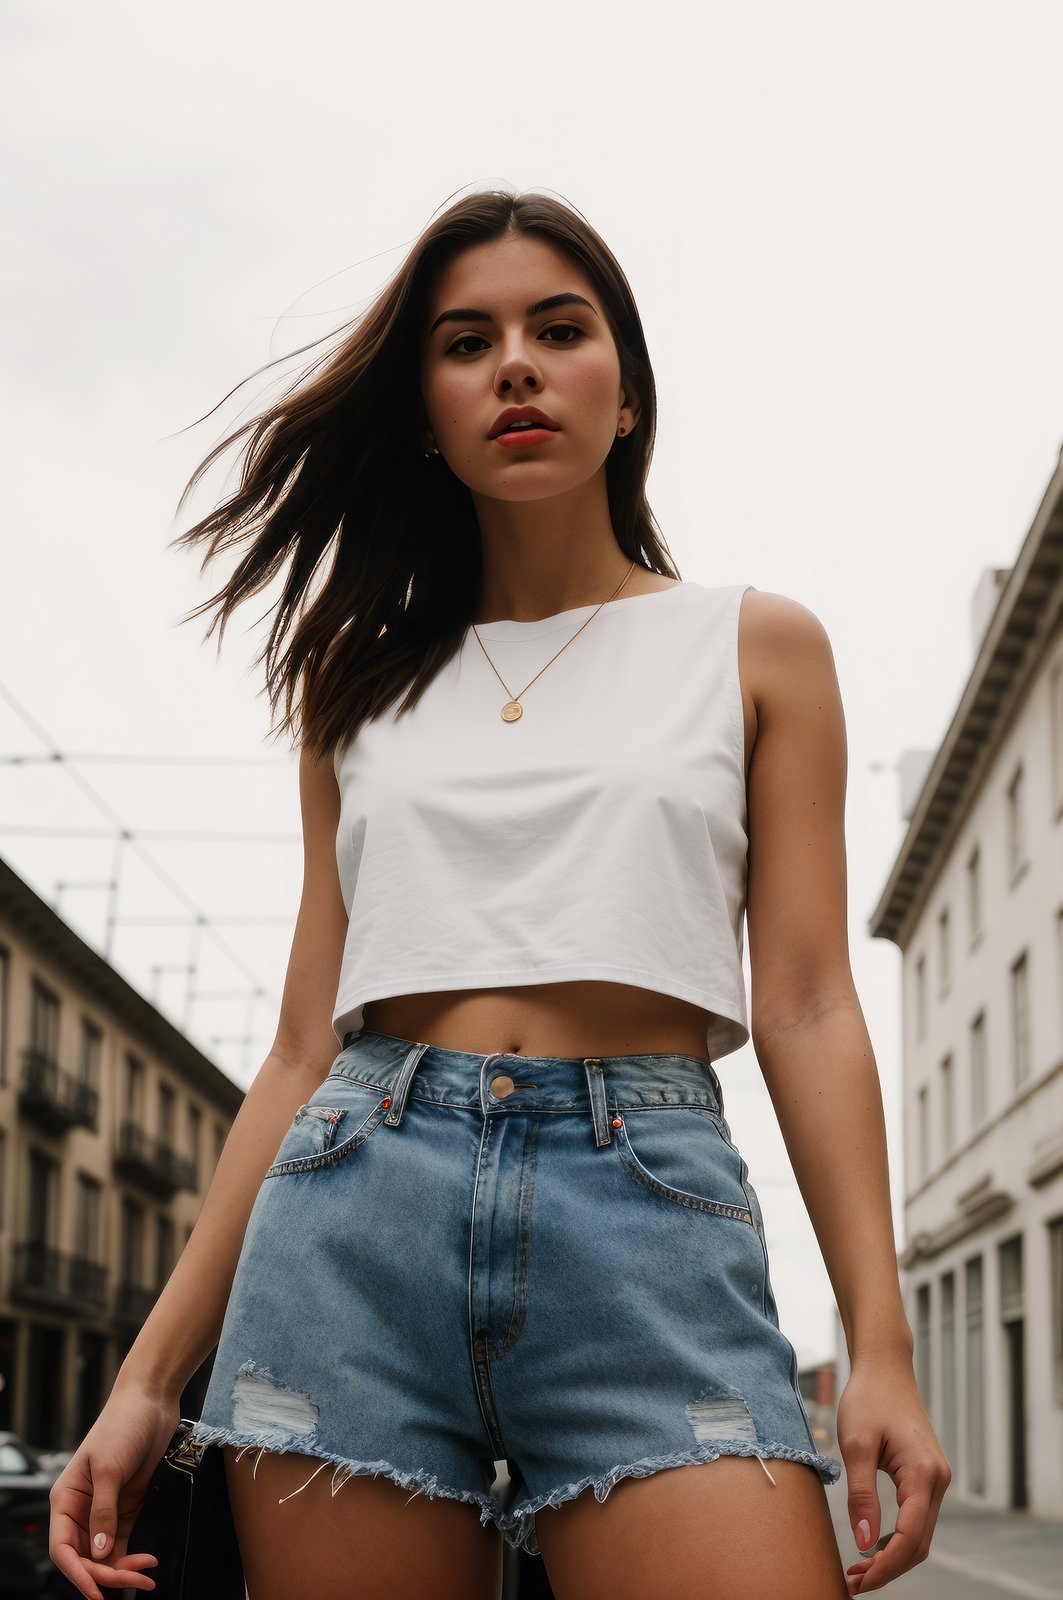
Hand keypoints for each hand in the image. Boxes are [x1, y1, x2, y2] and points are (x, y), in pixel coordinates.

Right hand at [48, 1383, 179, 1598]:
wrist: (152, 1401)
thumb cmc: (122, 1425)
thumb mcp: (109, 1468)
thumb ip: (104, 1511)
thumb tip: (98, 1552)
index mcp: (66, 1499)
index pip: (63, 1548)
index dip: (76, 1574)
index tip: (95, 1591)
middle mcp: (81, 1509)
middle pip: (85, 1557)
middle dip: (107, 1574)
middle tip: (135, 1580)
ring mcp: (104, 1510)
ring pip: (104, 1555)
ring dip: (123, 1570)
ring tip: (147, 1576)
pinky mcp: (126, 1508)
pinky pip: (122, 1543)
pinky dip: (132, 1557)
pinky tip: (147, 1562)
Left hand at [835, 1349, 951, 1593]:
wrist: (885, 1368)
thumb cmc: (868, 1399)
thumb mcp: (856, 1445)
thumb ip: (861, 1495)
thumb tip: (864, 1542)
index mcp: (924, 1474)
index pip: (910, 1538)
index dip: (885, 1567)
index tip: (858, 1582)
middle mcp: (938, 1481)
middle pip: (918, 1545)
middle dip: (888, 1569)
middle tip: (853, 1583)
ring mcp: (935, 1480)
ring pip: (919, 1535)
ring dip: (892, 1557)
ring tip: (858, 1570)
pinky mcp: (925, 1477)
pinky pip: (916, 1519)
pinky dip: (896, 1538)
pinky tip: (872, 1545)